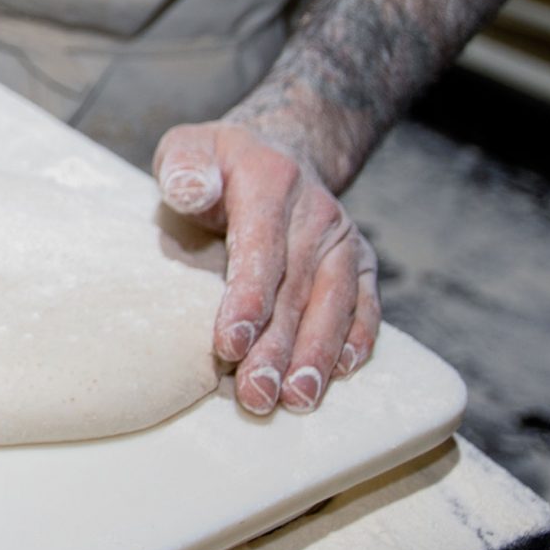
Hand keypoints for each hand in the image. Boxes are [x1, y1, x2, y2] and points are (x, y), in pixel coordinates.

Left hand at [152, 122, 380, 414]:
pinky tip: (341, 373)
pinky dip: (357, 338)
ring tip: (296, 401)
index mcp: (270, 183)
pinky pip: (364, 303)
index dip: (246, 299)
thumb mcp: (189, 149)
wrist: (280, 151)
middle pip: (296, 288)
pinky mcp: (359, 261)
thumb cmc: (219, 164)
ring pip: (334, 303)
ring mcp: (342, 238)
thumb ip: (184, 169)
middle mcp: (315, 213)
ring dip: (316, 355)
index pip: (260, 248)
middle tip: (256, 396)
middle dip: (277, 348)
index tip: (227, 345)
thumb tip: (191, 192)